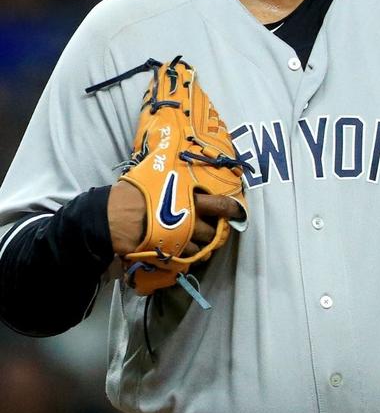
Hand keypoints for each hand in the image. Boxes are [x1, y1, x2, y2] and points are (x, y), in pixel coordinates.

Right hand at [107, 180, 246, 257]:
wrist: (110, 218)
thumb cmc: (130, 194)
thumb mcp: (153, 175)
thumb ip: (170, 173)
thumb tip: (175, 154)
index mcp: (190, 199)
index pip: (222, 205)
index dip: (232, 209)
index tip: (236, 211)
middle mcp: (191, 220)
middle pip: (214, 231)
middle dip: (213, 232)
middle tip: (210, 229)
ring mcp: (182, 240)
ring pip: (202, 248)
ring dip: (200, 246)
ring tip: (195, 243)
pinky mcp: (170, 254)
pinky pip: (186, 259)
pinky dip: (187, 257)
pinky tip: (181, 252)